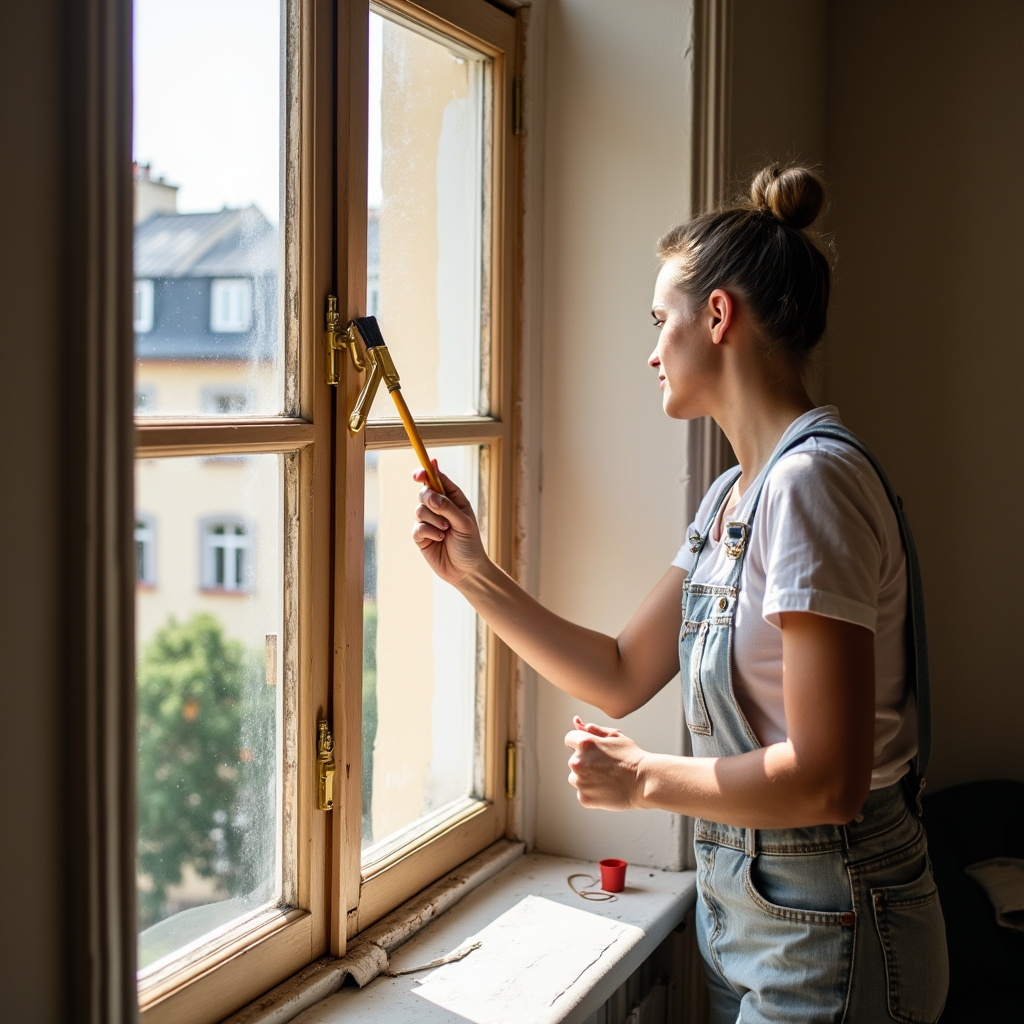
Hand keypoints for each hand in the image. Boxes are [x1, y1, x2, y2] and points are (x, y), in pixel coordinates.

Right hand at [411, 462, 489, 587]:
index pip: (437, 480)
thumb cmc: (470, 545)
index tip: (420, 472)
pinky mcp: (421, 536)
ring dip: (434, 520)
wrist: (466, 571)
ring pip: (419, 510)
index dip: (427, 472)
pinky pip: (417, 527)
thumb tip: (429, 494)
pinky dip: (429, 532)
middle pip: (423, 492)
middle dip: (428, 498)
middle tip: (436, 506)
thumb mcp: (464, 523)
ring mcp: (429, 522)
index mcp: (453, 499)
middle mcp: (440, 508)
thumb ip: (447, 507)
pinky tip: (440, 540)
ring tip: (447, 531)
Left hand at [564, 716, 647, 810]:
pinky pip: (582, 793)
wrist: (645, 782)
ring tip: (607, 778)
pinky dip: (591, 792)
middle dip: (585, 762)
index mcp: (584, 743)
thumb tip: (578, 724)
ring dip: (586, 777)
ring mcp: (580, 781)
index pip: (569, 739)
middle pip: (573, 760)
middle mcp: (577, 762)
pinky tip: (607, 789)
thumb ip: (594, 730)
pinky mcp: (584, 798)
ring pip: (576, 778)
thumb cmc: (632, 757)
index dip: (580, 743)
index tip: (590, 750)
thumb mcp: (615, 736)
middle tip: (605, 766)